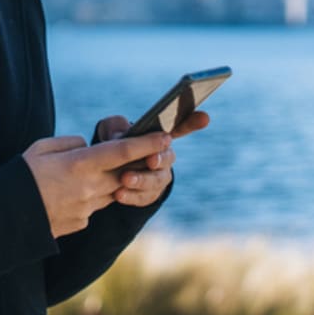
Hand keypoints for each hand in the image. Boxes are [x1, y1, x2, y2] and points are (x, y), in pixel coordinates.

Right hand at [22, 131, 172, 236]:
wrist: (5, 218)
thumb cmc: (20, 176)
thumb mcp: (41, 148)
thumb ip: (70, 143)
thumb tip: (88, 147)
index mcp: (79, 165)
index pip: (122, 152)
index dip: (146, 143)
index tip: (165, 137)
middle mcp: (89, 187)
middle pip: (124, 173)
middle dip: (134, 164)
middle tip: (137, 155)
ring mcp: (87, 208)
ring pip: (112, 190)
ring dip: (108, 181)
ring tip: (82, 175)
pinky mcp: (82, 223)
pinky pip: (95, 205)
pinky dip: (89, 197)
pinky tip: (67, 195)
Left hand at [92, 110, 206, 207]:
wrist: (109, 173)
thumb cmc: (114, 144)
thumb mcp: (112, 131)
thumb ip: (116, 126)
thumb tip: (121, 134)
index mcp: (159, 137)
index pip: (180, 126)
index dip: (193, 121)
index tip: (205, 117)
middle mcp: (165, 157)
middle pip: (168, 158)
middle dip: (160, 158)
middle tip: (150, 159)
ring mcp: (159, 177)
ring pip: (156, 180)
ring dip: (141, 179)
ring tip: (125, 178)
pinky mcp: (149, 195)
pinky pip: (144, 197)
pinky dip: (131, 196)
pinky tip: (119, 194)